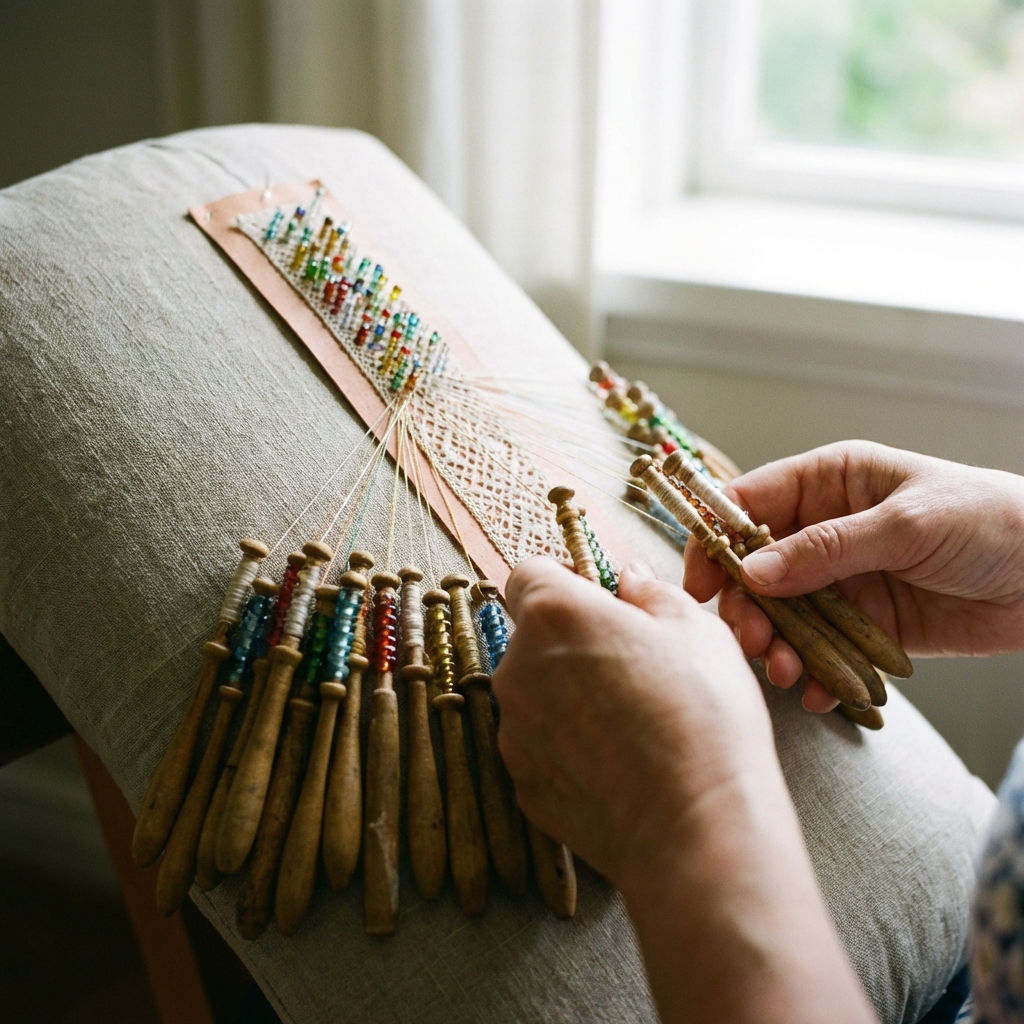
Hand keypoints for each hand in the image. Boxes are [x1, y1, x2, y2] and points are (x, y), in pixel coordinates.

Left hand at [492, 556, 774, 888]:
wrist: (696, 825)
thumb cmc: (701, 714)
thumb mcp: (695, 628)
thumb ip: (651, 593)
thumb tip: (629, 581)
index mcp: (553, 614)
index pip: (530, 573)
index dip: (568, 580)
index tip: (603, 599)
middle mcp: (517, 668)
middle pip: (533, 637)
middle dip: (574, 641)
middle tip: (633, 664)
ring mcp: (515, 732)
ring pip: (537, 694)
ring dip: (570, 695)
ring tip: (634, 721)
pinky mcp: (524, 784)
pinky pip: (542, 748)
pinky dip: (571, 748)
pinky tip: (621, 763)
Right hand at [684, 441, 1023, 712]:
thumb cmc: (992, 521)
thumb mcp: (908, 524)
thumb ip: (828, 548)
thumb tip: (753, 571)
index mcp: (830, 482)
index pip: (749, 504)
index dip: (716, 539)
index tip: (699, 584)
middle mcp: (825, 530)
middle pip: (756, 568)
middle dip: (746, 607)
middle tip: (751, 641)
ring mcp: (843, 580)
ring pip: (784, 614)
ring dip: (777, 646)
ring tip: (786, 673)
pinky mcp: (864, 626)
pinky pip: (822, 650)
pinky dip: (814, 672)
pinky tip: (818, 691)